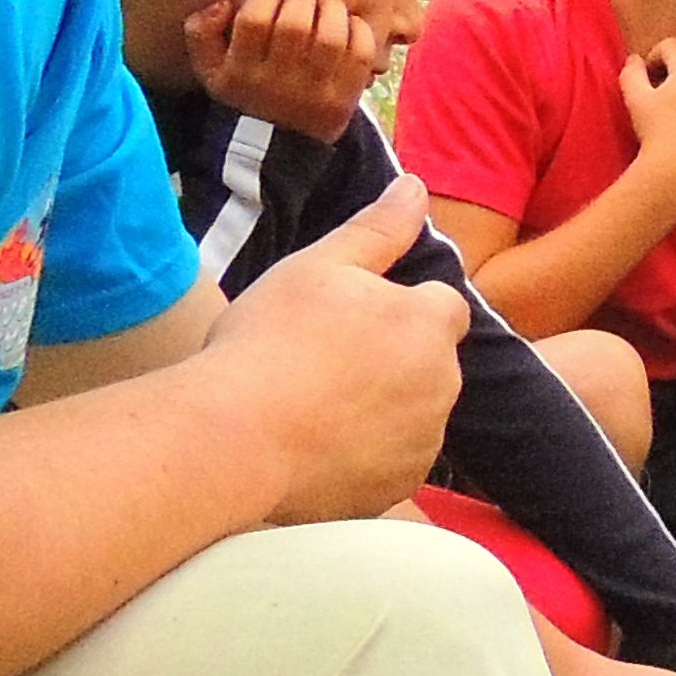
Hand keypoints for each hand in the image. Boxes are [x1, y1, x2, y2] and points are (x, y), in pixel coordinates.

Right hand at [186, 0, 382, 140]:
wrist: (275, 148)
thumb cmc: (244, 93)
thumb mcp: (209, 69)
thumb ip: (201, 31)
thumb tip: (222, 2)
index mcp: (240, 71)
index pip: (254, 20)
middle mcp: (277, 82)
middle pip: (295, 23)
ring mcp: (314, 92)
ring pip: (331, 36)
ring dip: (332, 9)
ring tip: (326, 3)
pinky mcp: (345, 98)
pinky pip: (360, 54)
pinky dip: (358, 30)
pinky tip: (348, 24)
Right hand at [201, 177, 467, 522]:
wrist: (232, 440)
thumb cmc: (269, 342)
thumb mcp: (318, 267)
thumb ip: (378, 228)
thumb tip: (415, 186)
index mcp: (430, 323)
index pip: (438, 304)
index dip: (395, 307)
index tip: (345, 320)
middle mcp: (444, 383)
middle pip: (427, 361)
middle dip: (390, 358)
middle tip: (318, 363)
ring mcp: (424, 441)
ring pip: (411, 413)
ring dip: (380, 408)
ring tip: (310, 406)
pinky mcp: (398, 489)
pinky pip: (390, 461)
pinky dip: (364, 454)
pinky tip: (313, 447)